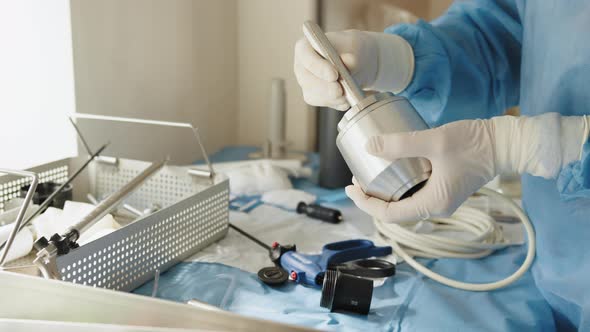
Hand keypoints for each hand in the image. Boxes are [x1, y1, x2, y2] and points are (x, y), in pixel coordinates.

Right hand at [294, 30, 413, 110]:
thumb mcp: (357, 45)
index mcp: (306, 47)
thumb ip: (352, 52)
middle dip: (326, 89)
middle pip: (307, 80)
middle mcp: (302, 66)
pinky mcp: (317, 96)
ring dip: (332, 99)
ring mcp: (308, 83)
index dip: (317, 66)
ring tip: (347, 96)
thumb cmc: (356, 48)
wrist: (361, 61)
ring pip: (314, 95)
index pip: (304, 56)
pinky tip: (346, 101)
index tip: (334, 74)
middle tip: (342, 92)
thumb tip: (348, 62)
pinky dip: (336, 104)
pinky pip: (323, 104)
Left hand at [345, 119, 496, 221]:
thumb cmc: (474, 143)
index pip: (389, 215)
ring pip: (404, 202)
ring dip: (384, 190)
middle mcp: (436, 207)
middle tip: (356, 177)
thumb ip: (400, 143)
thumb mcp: (434, 141)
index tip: (351, 187)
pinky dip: (399, 184)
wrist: (505, 143)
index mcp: (432, 204)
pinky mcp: (444, 189)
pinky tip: (391, 166)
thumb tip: (369, 146)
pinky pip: (414, 192)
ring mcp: (441, 199)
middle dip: (372, 196)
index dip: (366, 203)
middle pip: (394, 211)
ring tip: (368, 172)